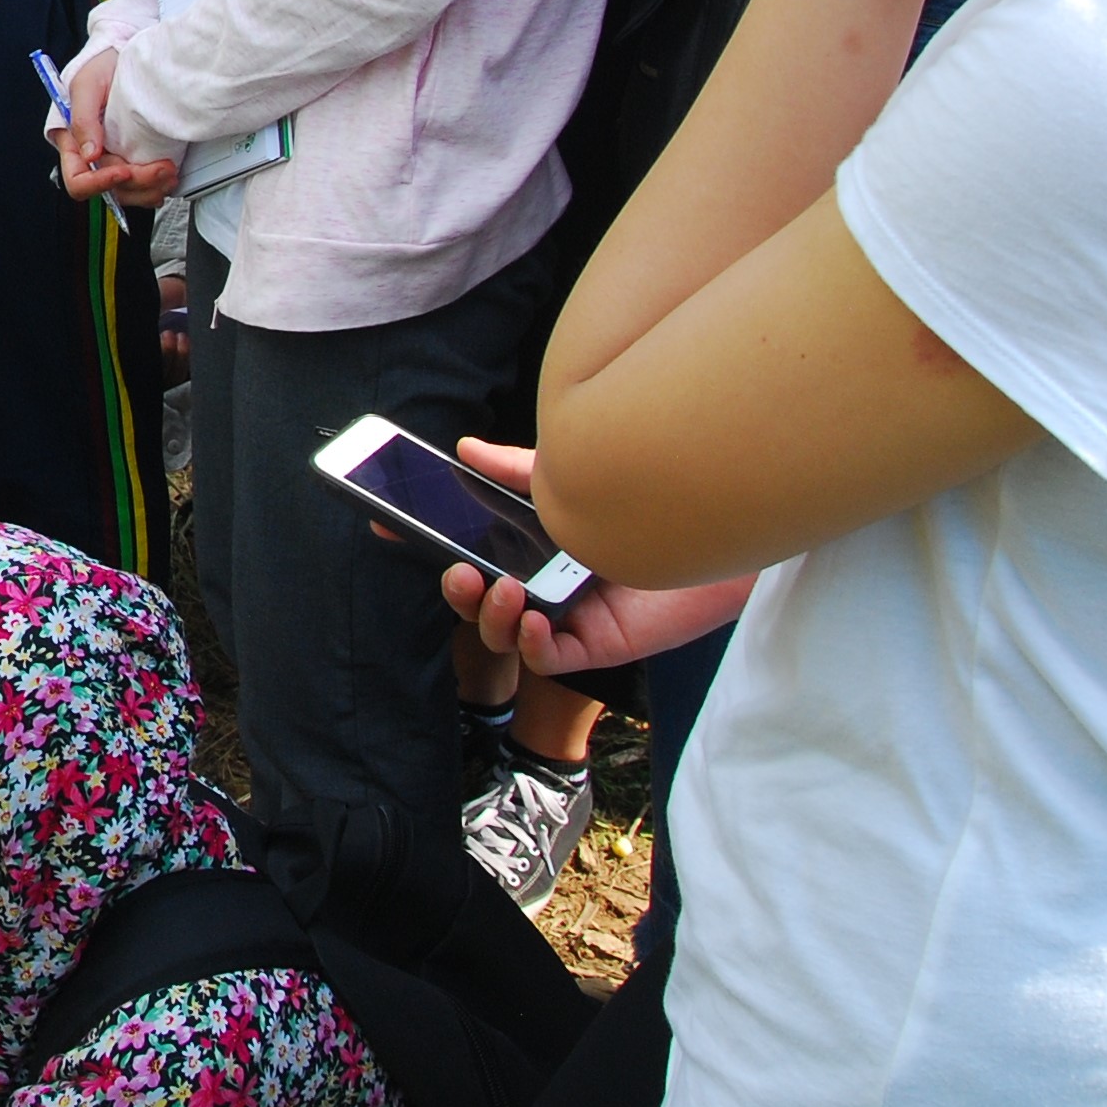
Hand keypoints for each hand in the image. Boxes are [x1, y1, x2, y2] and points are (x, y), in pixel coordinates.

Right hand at [54, 47, 176, 204]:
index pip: (78, 179)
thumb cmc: (99, 64)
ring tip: (169, 174)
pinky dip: (155, 186)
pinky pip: (141, 184)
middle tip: (161, 169)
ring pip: (127, 191)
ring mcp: (115, 158)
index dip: (100, 182)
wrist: (124, 53)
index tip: (123, 171)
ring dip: (150, 189)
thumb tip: (89, 153)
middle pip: (109, 189)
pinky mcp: (134, 156)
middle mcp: (93, 156)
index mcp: (73, 144)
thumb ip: (83, 119)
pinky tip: (166, 177)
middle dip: (136, 183)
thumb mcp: (85, 84)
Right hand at [429, 440, 756, 676]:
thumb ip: (517, 469)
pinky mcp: (599, 643)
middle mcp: (543, 580)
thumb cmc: (652, 502)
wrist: (722, 528)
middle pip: (477, 598)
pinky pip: (549, 659)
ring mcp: (569, 614)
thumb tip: (463, 448)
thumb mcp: (574, 479)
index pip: (465, 544)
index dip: (421, 537)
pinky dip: (532, 643)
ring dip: (492, 615)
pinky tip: (537, 618)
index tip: (384, 521)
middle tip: (458, 570)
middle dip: (455, 589)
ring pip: (505, 632)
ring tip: (504, 588)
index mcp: (531, 541)